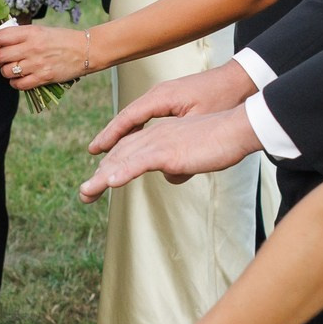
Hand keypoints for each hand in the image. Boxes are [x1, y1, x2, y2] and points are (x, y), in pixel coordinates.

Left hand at [0, 22, 90, 89]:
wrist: (85, 50)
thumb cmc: (62, 39)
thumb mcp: (41, 30)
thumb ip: (22, 35)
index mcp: (31, 32)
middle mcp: (32, 47)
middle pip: (0, 56)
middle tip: (1, 60)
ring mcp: (37, 64)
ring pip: (7, 72)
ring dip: (6, 72)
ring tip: (12, 69)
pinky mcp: (43, 78)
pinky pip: (19, 84)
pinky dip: (15, 83)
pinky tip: (20, 78)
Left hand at [80, 106, 261, 200]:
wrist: (238, 129)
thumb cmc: (222, 142)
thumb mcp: (195, 157)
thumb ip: (179, 164)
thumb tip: (170, 175)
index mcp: (161, 133)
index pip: (129, 148)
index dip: (112, 164)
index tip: (99, 179)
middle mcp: (155, 135)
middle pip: (120, 154)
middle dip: (100, 174)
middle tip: (84, 194)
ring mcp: (160, 142)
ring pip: (123, 160)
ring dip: (101, 179)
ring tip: (85, 194)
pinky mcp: (168, 151)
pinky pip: (139, 163)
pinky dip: (121, 173)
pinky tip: (107, 184)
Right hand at [90, 60, 255, 152]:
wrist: (239, 81)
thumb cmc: (223, 99)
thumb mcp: (202, 123)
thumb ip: (183, 144)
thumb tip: (168, 171)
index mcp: (161, 98)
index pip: (129, 118)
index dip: (112, 134)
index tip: (97, 149)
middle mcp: (158, 94)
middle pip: (127, 117)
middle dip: (110, 136)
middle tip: (94, 151)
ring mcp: (165, 96)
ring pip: (136, 118)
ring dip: (122, 134)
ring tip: (108, 151)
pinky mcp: (173, 101)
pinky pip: (147, 117)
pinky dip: (137, 130)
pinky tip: (134, 141)